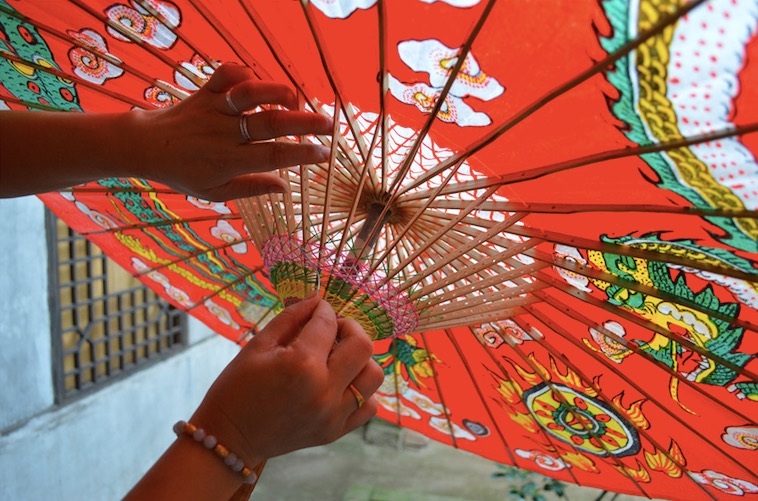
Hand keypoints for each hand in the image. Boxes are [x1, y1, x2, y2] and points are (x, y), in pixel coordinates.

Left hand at [131, 63, 332, 200]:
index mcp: (228, 161)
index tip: (324, 153)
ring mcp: (215, 109)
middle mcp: (225, 133)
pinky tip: (257, 81)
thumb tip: (284, 187)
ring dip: (277, 92)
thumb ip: (251, 188)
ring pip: (250, 93)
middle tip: (329, 125)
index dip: (302, 154)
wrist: (145, 146)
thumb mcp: (215, 192)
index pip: (273, 156)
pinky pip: (226, 74)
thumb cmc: (183, 173)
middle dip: (304, 123)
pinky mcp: (206, 91)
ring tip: (294, 101)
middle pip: (270, 123)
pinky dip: (245, 71)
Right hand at [189, 293, 383, 465]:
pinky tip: (341, 384)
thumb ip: (292, 317)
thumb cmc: (237, 388)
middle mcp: (324, 390)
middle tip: (333, 330)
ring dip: (360, 360)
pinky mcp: (336, 431)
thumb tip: (317, 298)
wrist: (230, 438)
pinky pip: (369, 406)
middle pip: (363, 346)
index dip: (323, 309)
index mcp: (301, 364)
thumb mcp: (258, 345)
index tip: (316, 309)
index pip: (328, 323)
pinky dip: (361, 391)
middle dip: (350, 328)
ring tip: (339, 358)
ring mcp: (333, 414)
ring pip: (373, 375)